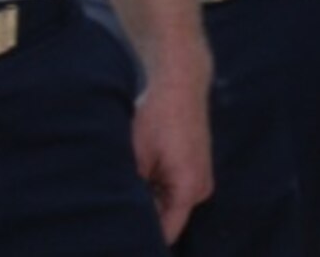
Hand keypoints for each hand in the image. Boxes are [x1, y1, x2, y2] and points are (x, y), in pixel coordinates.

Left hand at [131, 63, 212, 242]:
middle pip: (169, 218)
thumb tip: (124, 211)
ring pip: (170, 203)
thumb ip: (135, 189)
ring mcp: (201, 178)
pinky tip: (143, 169)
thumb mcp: (138, 154)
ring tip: (133, 178)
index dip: (144, 237)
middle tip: (119, 205)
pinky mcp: (196, 168)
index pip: (167, 230)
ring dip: (151, 197)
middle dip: (146, 215)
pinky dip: (158, 185)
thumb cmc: (159, 114)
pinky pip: (175, 188)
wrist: (180, 82)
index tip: (123, 238)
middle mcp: (201, 189)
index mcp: (189, 187)